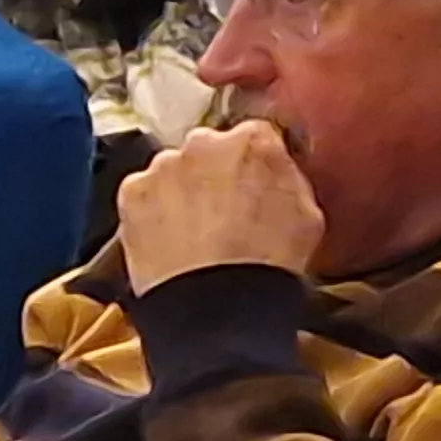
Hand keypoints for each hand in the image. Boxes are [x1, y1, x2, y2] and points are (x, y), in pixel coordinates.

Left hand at [116, 121, 324, 293]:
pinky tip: (169, 240)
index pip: (255, 135)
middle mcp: (205, 142)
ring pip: (172, 170)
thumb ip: (289, 177)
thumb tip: (279, 168)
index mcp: (254, 141)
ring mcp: (163, 166)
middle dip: (214, 173)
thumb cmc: (268, 264)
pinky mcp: (132, 193)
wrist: (217, 305)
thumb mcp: (309, 214)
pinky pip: (143, 194)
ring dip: (181, 191)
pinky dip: (152, 212)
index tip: (255, 183)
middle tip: (223, 213)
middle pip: (208, 148)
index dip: (255, 163)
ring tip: (193, 233)